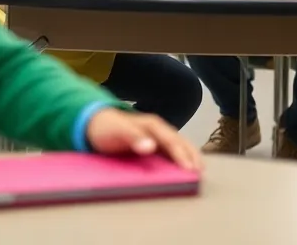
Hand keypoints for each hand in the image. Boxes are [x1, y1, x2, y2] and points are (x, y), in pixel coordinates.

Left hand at [85, 108, 201, 171]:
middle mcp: (158, 129)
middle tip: (200, 172)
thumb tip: (150, 147)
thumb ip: (132, 137)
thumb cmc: (107, 128)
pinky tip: (186, 167)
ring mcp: (157, 136)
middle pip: (179, 141)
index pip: (171, 140)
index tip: (190, 168)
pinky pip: (171, 150)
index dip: (181, 154)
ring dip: (190, 156)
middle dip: (191, 155)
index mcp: (152, 125)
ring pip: (178, 145)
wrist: (95, 123)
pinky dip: (181, 157)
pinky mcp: (154, 143)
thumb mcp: (117, 131)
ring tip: (199, 171)